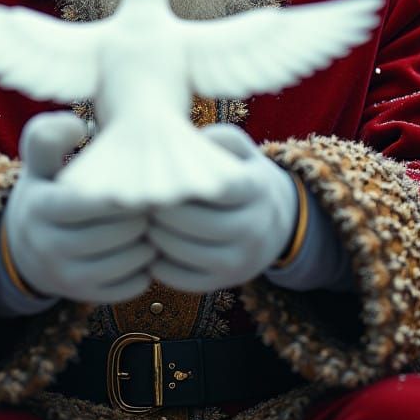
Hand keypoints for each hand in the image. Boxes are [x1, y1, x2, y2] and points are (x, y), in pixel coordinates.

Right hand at [4, 112, 154, 303]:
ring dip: (147, 244)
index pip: (86, 202)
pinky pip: (127, 287)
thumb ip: (49, 135)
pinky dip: (144, 270)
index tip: (141, 183)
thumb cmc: (46, 191)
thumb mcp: (39, 161)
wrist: (25, 247)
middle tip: (158, 205)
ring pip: (122, 263)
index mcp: (39, 207)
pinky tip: (147, 251)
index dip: (120, 194)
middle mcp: (47, 246)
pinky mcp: (84, 296)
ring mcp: (65, 276)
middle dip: (140, 218)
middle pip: (110, 234)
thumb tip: (78, 125)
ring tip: (157, 226)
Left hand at [148, 124, 298, 292]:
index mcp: (257, 188)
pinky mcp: (227, 281)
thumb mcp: (240, 151)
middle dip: (164, 213)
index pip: (218, 187)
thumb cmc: (243, 177)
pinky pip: (186, 279)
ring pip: (190, 253)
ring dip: (159, 239)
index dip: (182, 184)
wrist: (279, 221)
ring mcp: (243, 258)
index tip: (158, 177)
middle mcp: (256, 226)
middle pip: (200, 223)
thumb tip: (188, 141)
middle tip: (140, 203)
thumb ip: (218, 138)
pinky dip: (162, 266)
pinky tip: (150, 249)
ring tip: (142, 223)